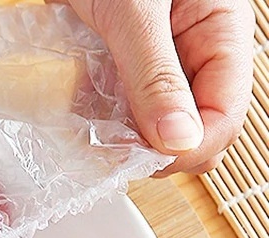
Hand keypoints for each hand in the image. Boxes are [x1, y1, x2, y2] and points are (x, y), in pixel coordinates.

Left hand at [51, 0, 254, 173]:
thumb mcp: (137, 12)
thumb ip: (156, 77)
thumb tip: (177, 142)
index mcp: (220, 33)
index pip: (223, 119)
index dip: (186, 149)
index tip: (142, 159)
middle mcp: (194, 54)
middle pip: (188, 131)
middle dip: (152, 148)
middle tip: (110, 147)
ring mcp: (158, 63)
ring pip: (150, 128)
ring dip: (119, 139)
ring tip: (90, 128)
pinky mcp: (122, 66)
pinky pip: (117, 111)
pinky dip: (96, 119)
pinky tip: (79, 112)